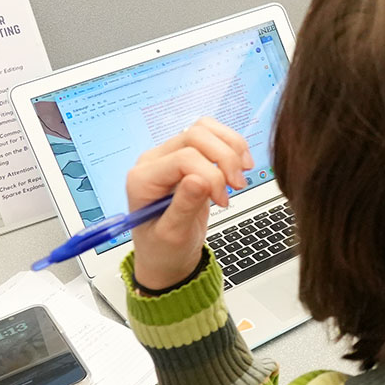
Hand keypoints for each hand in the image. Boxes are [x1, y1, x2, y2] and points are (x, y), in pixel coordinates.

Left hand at [126, 118, 252, 289]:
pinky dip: (232, 146)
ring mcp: (172, 157)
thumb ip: (183, 206)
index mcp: (143, 179)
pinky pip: (213, 136)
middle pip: (196, 135)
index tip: (224, 200)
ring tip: (241, 174)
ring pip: (206, 129)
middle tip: (237, 185)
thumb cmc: (164, 249)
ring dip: (231, 147)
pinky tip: (240, 165)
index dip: (211, 176)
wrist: (167, 256)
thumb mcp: (172, 235)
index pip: (184, 158)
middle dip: (224, 158)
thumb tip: (199, 179)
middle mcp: (155, 161)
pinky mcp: (190, 158)